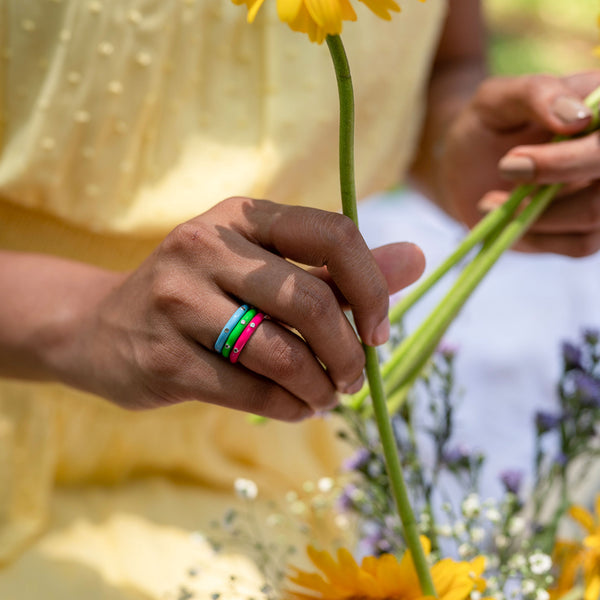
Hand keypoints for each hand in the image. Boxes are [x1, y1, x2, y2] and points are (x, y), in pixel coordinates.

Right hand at [68, 197, 423, 419]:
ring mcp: (179, 300)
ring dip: (320, 386)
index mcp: (242, 217)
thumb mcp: (265, 269)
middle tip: (354, 377)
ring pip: (282, 352)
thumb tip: (418, 257)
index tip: (378, 331)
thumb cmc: (201, 297)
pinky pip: (251, 389)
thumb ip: (338, 268)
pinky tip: (297, 406)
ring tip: (326, 396)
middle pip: (311, 300)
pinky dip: (289, 406)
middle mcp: (206, 246)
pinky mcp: (164, 355)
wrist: (103, 328)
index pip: (334, 233)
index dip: (372, 286)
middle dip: (348, 352)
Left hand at [441, 71, 599, 255]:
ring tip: (490, 199)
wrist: (467, 169)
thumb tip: (577, 118)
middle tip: (505, 168)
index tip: (518, 156)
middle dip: (557, 174)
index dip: (576, 153)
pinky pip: (577, 244)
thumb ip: (535, 94)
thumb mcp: (496, 100)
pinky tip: (506, 215)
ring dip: (535, 211)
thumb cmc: (487, 126)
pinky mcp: (590, 231)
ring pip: (595, 214)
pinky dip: (535, 234)